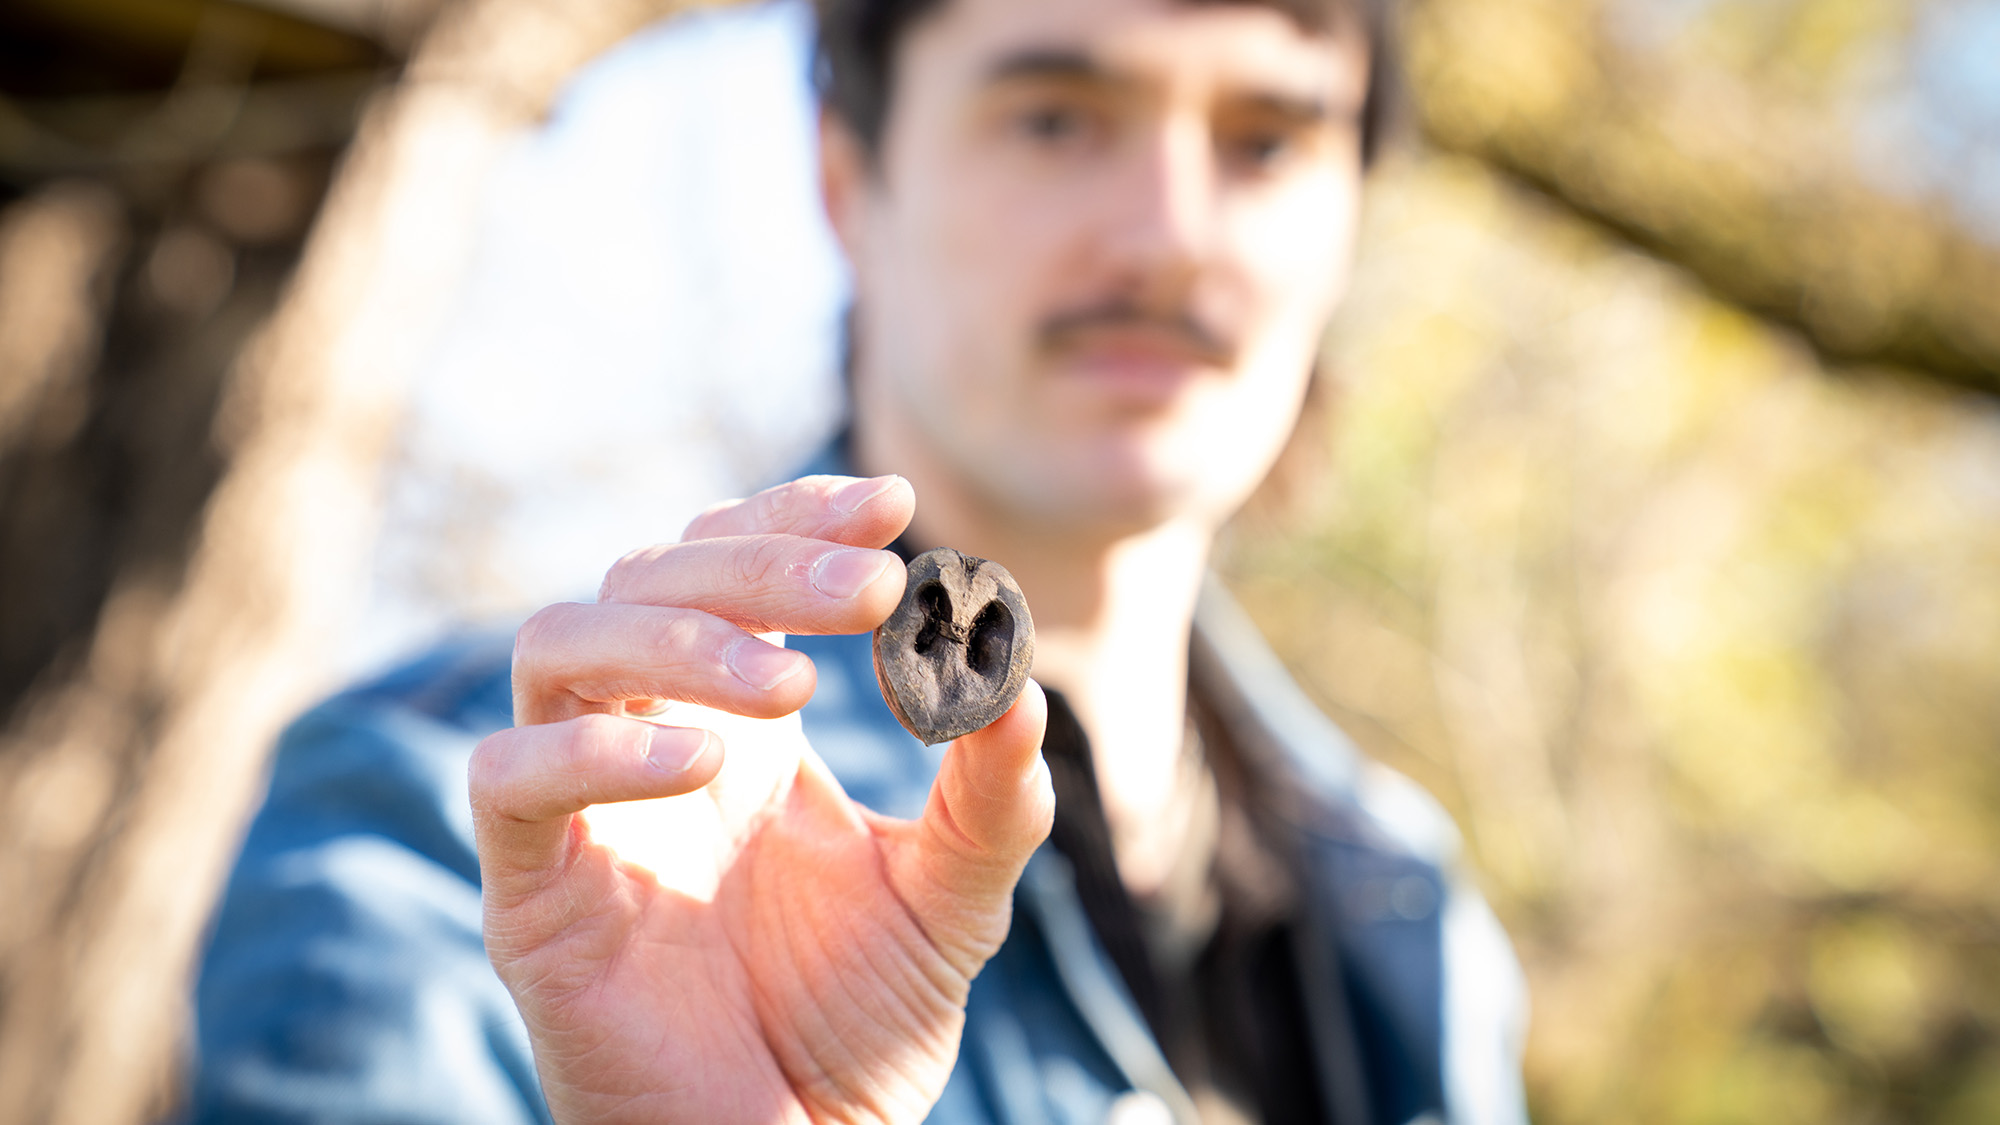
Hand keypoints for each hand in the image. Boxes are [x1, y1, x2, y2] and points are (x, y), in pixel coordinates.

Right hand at [469, 474, 1053, 1123]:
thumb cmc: (859, 1025)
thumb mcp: (949, 900)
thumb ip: (987, 799)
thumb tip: (1018, 681)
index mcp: (742, 722)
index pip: (732, 559)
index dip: (800, 515)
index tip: (897, 506)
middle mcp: (647, 736)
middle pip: (650, 574)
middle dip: (765, 562)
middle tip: (877, 588)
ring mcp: (578, 809)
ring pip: (560, 644)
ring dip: (679, 639)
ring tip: (795, 688)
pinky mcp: (528, 892)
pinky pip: (509, 782)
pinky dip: (593, 750)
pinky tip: (703, 764)